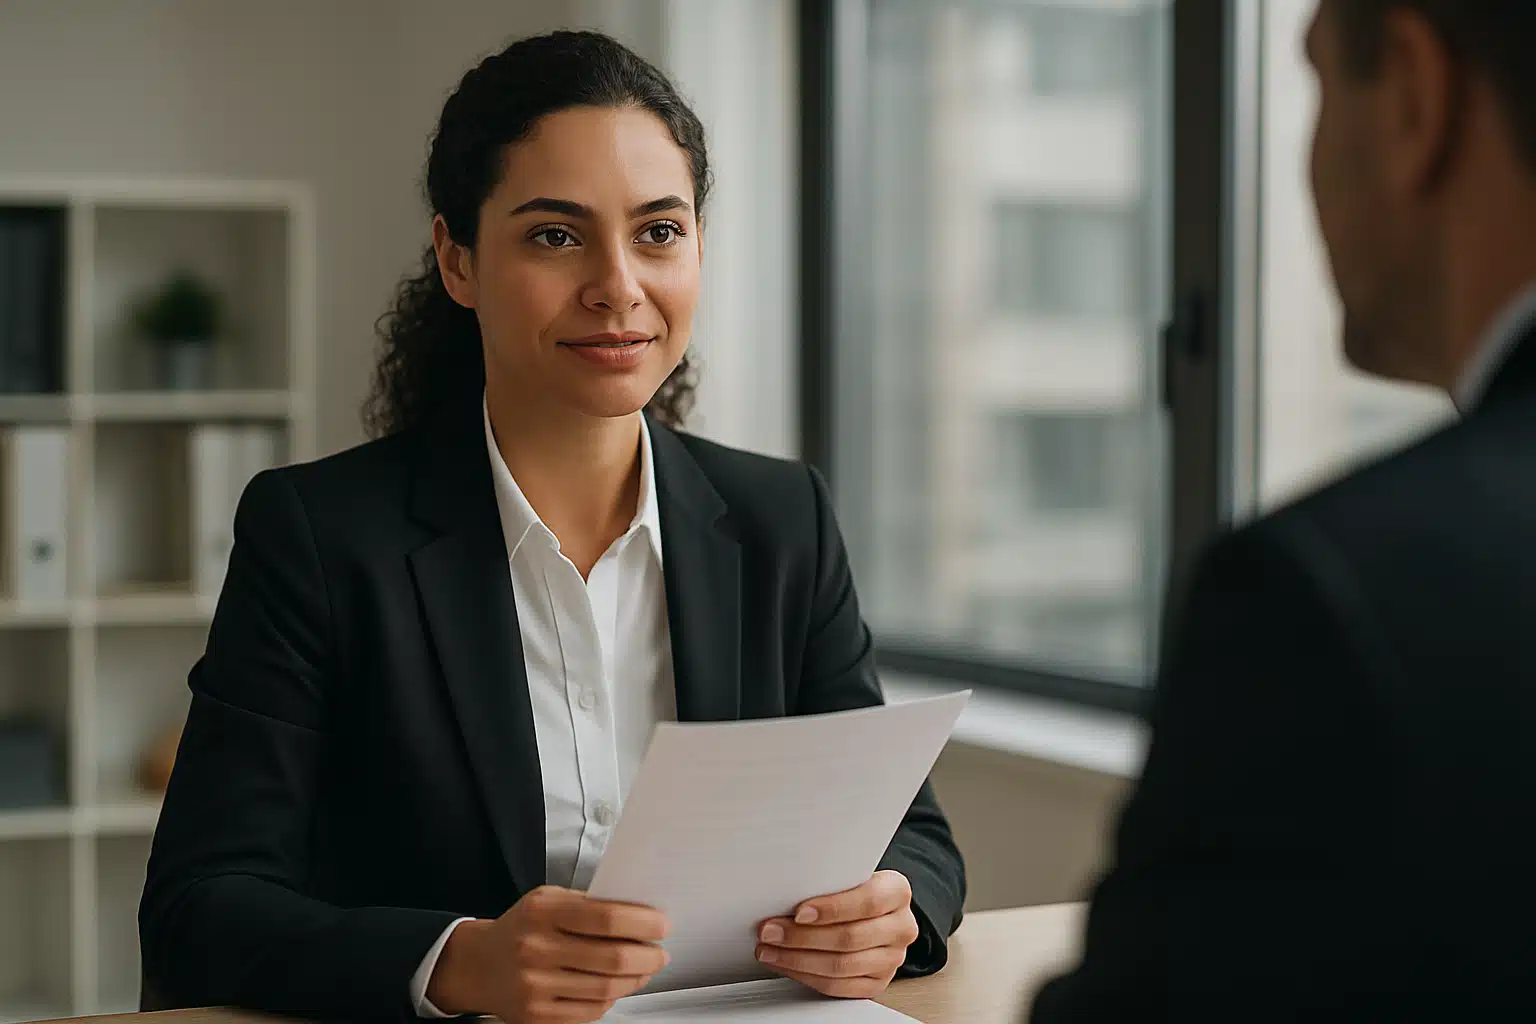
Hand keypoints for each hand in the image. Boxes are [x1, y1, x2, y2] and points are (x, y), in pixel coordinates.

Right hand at [427, 885, 669, 1022]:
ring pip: (606, 989)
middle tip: (659, 952)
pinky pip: (590, 1011)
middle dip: (648, 956)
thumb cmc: (522, 927)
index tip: (662, 925)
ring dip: (636, 979)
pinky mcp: (536, 1016)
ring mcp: (535, 986)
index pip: (606, 918)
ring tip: (644, 969)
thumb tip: (640, 915)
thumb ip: (588, 904)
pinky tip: (616, 987)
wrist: (478, 964)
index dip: (643, 923)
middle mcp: (536, 949)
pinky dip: (611, 998)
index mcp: (543, 912)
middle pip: (613, 958)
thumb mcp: (548, 900)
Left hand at [755, 870, 919, 998]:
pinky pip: (839, 987)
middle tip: (771, 931)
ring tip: (771, 950)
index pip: (868, 901)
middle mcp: (901, 927)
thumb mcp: (849, 875)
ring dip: (797, 959)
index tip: (799, 912)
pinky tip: (786, 965)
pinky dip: (806, 976)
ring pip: (842, 966)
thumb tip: (785, 892)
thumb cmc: (855, 890)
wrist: (873, 912)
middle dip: (802, 936)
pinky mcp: (877, 983)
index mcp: (897, 892)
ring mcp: (892, 958)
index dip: (831, 908)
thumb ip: (829, 882)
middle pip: (850, 937)